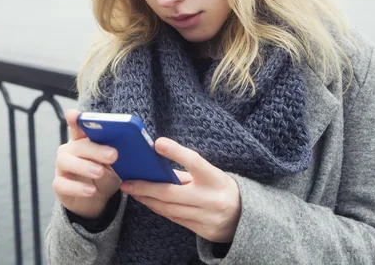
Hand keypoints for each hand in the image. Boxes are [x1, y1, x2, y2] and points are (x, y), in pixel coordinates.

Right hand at [52, 109, 121, 218]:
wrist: (97, 200)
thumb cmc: (105, 176)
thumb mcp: (113, 165)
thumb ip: (115, 153)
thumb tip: (126, 147)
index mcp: (83, 140)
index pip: (77, 127)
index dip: (75, 120)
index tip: (75, 114)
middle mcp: (69, 151)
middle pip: (78, 145)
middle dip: (95, 149)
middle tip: (113, 155)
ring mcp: (62, 167)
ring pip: (65, 161)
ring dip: (84, 166)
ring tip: (100, 172)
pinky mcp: (59, 185)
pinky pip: (63, 184)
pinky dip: (77, 187)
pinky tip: (91, 191)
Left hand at [120, 137, 240, 242]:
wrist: (246, 217)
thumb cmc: (221, 188)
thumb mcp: (210, 175)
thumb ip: (186, 171)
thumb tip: (157, 165)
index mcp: (215, 179)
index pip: (195, 163)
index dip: (176, 152)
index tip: (158, 143)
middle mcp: (212, 199)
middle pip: (172, 193)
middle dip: (146, 188)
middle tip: (128, 183)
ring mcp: (208, 218)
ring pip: (169, 209)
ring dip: (148, 200)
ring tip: (134, 192)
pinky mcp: (204, 231)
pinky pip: (175, 219)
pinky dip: (160, 210)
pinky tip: (149, 202)